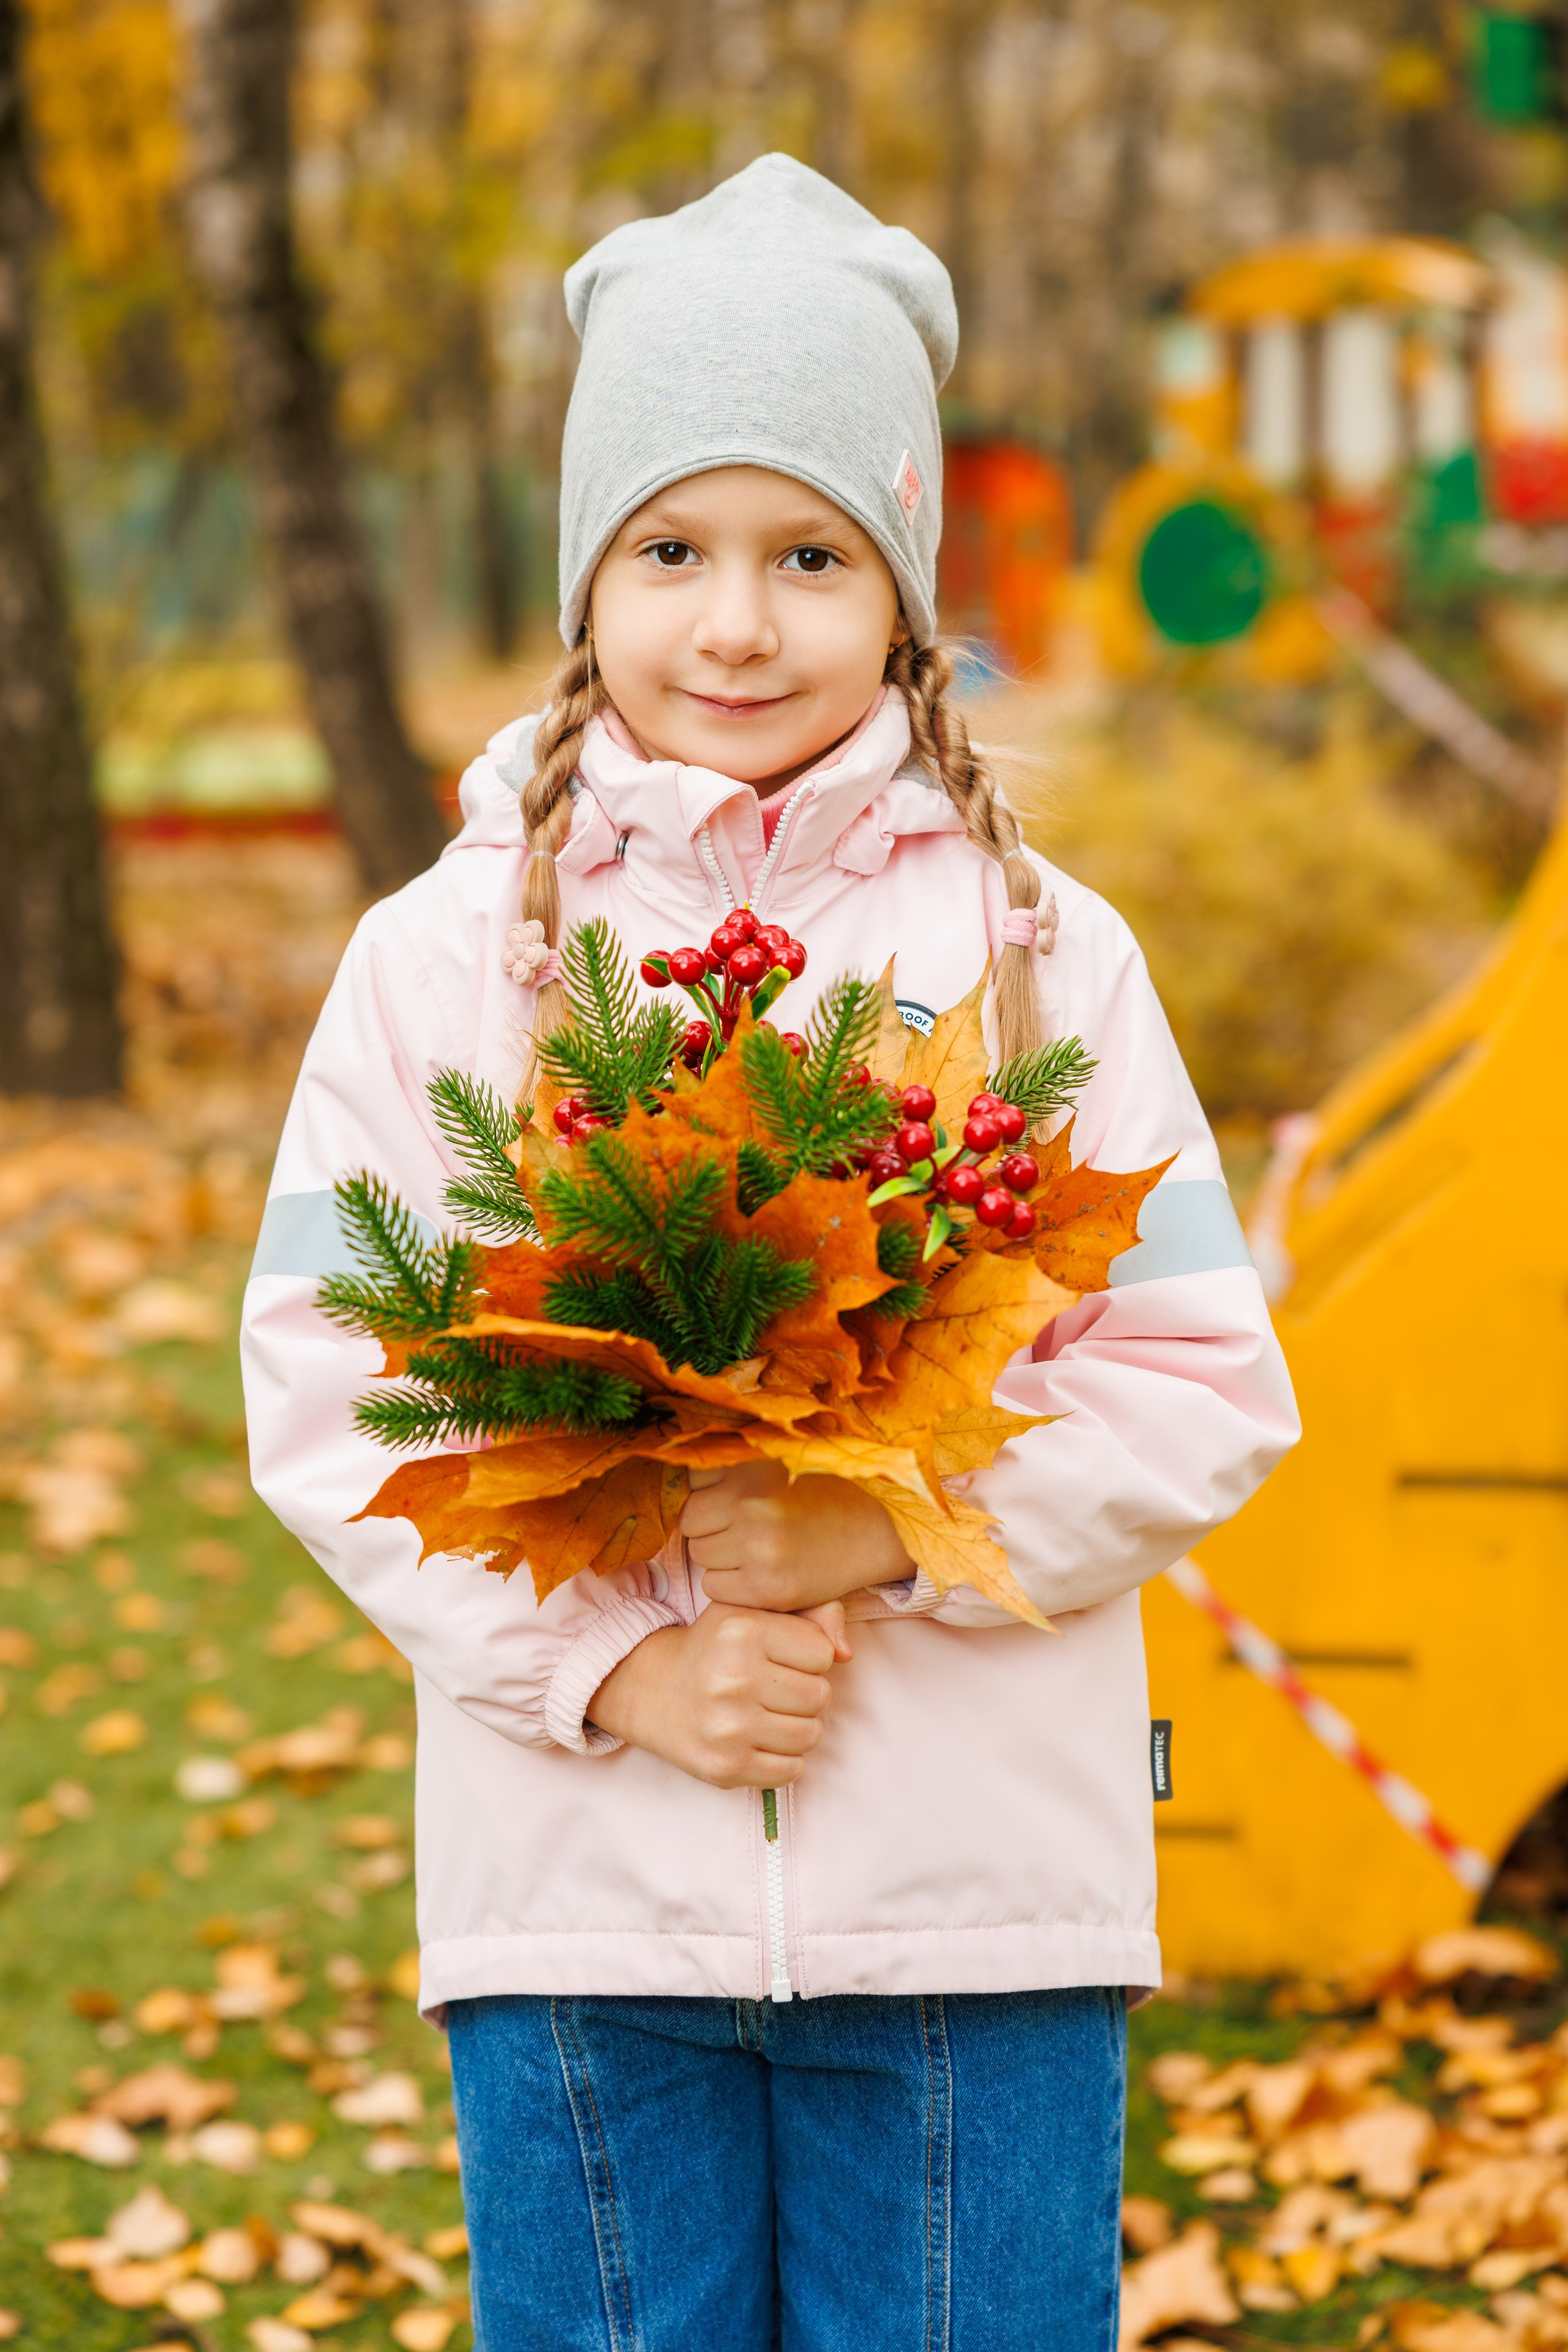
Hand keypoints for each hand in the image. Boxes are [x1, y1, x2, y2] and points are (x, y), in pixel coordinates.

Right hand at [586, 1600, 848, 1789]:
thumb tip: (846, 1653)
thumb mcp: (754, 1611)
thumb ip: (811, 1613)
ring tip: (767, 1712)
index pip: (823, 1653)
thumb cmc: (717, 1647)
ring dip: (797, 1726)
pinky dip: (782, 1758)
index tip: (783, 1657)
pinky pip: (791, 1771)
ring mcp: (729, 1728)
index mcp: (743, 1631)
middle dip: (804, 1692)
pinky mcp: (726, 1768)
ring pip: (811, 1735)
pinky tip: (759, 1739)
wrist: (654, 1691)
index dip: (809, 1656)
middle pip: (820, 1696)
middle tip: (774, 1687)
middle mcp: (734, 1679)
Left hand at [682, 1461, 912, 1614]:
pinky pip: (714, 1587)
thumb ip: (737, 1460)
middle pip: (691, 1519)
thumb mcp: (783, 1459)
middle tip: (743, 1526)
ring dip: (719, 1554)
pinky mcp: (766, 1588)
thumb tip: (684, 1453)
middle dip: (710, 1524)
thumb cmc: (826, 1492)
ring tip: (754, 1548)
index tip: (736, 1496)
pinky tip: (758, 1572)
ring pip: (700, 1553)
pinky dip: (729, 1584)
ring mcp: (757, 1548)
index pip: (694, 1480)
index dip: (713, 1490)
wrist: (879, 1532)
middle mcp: (751, 1504)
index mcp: (753, 1466)